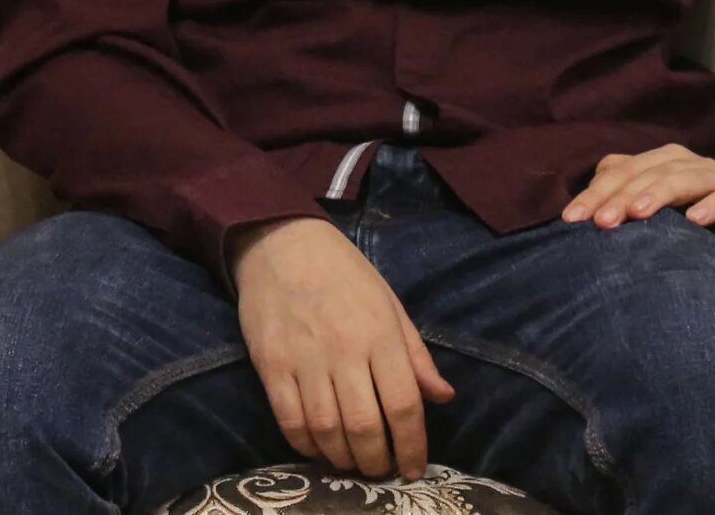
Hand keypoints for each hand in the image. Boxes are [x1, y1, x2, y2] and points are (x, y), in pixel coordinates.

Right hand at [230, 217, 454, 479]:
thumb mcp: (390, 304)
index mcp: (381, 334)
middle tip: (382, 471)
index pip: (404, 404)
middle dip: (377, 461)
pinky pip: (290, 420)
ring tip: (354, 464)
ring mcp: (304, 359)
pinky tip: (319, 449)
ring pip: (327, 430)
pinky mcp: (270, 365)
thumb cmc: (344, 273)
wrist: (281, 244)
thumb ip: (415, 354)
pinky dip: (306, 446)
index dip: (414, 445)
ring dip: (343, 459)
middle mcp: (344, 351)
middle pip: (365, 426)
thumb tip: (443, 397)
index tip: (415, 469)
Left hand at [559, 144, 714, 269]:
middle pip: (647, 173)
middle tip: (598, 222)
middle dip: (619, 196)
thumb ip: (627, 199)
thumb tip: (585, 206)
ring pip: (683, 179)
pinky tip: (696, 220)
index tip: (570, 220)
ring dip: (659, 194)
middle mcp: (686, 163)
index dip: (594, 194)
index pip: (620, 172)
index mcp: (660, 163)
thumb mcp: (661, 212)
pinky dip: (713, 205)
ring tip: (637, 213)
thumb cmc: (701, 219)